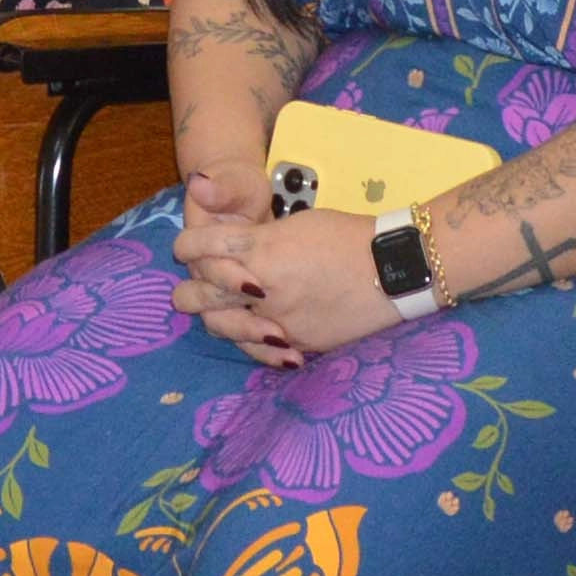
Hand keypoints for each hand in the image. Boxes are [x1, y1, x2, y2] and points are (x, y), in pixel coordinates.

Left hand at [177, 191, 391, 365]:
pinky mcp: (297, 342)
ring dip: (214, 320)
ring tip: (214, 315)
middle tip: (188, 290)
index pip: (203, 247)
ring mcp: (277, 319)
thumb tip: (237, 248)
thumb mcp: (297, 224)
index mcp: (262, 248)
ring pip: (224, 328)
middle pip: (203, 294)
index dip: (188, 247)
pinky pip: (259, 351)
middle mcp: (262, 286)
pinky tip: (251, 335)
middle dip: (189, 291)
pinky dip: (251, 342)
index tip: (184, 249)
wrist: (391, 270)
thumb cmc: (346, 237)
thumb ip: (260, 238)